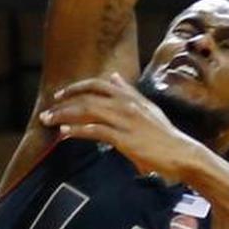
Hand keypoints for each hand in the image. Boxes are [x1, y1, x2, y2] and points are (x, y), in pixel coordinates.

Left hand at [39, 73, 199, 178]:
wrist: (181, 152)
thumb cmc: (164, 133)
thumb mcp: (147, 107)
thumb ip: (129, 92)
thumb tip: (113, 76)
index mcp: (131, 97)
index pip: (98, 84)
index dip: (76, 87)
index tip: (60, 95)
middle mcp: (127, 105)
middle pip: (88, 98)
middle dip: (63, 104)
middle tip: (46, 112)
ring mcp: (126, 121)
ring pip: (88, 112)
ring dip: (64, 115)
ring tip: (48, 121)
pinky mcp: (125, 138)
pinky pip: (96, 131)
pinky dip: (78, 130)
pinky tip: (65, 132)